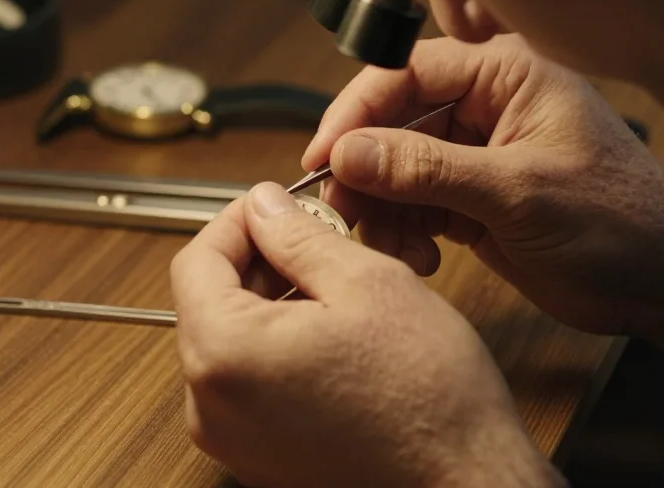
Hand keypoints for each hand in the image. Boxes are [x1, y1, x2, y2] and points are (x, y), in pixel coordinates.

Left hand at [172, 183, 560, 487]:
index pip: (196, 259)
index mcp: (224, 355)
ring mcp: (233, 440)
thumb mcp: (366, 282)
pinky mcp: (260, 458)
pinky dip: (280, 347)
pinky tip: (333, 334)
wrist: (467, 486)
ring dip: (272, 301)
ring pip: (232, 342)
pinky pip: (250, 385)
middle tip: (316, 237)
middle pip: (209, 302)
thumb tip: (265, 207)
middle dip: (259, 260)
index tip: (276, 204)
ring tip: (334, 286)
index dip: (238, 219)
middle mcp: (211, 407)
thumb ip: (298, 234)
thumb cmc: (428, 402)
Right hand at [303, 34, 663, 335]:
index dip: (357, 113)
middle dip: (363, 171)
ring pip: (394, 167)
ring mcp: (477, 152)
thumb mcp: (518, 194)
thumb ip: (428, 169)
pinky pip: (412, 203)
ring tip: (390, 249)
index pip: (408, 73)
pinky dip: (402, 231)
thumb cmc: (623, 224)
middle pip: (392, 122)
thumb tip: (349, 153)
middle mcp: (487, 105)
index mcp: (507, 76)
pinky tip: (417, 258)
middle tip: (342, 214)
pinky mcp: (472, 197)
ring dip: (380, 209)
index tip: (323, 156)